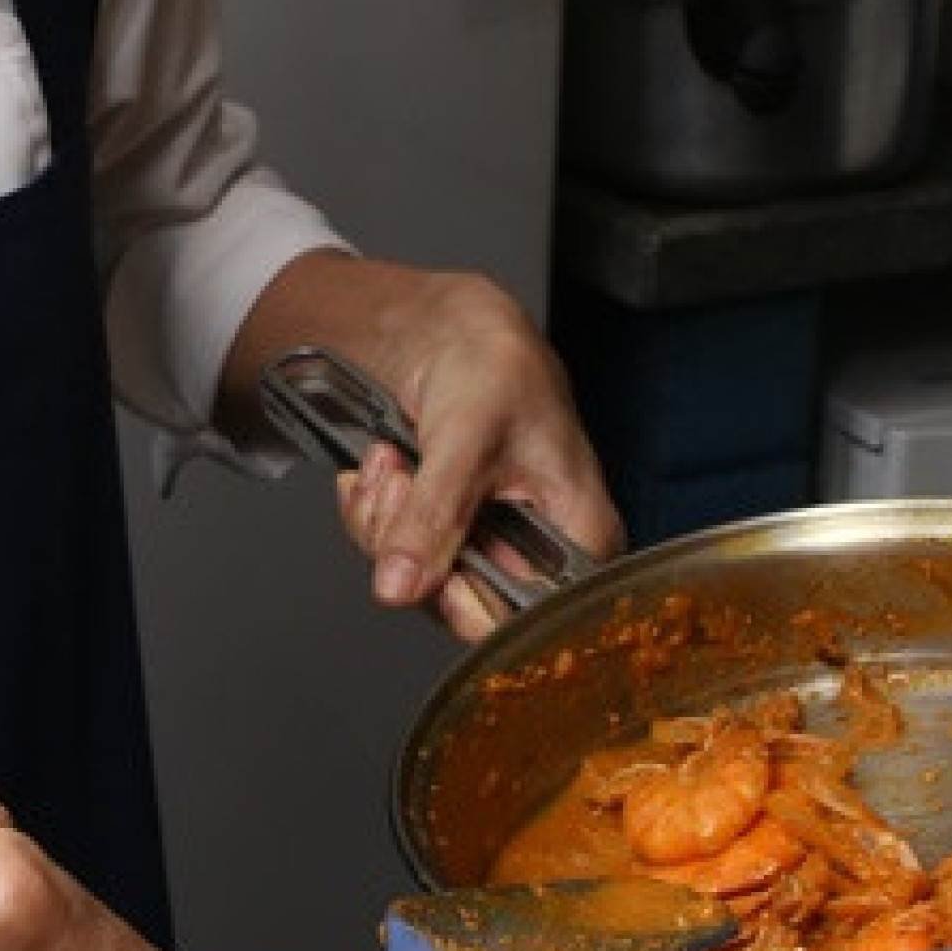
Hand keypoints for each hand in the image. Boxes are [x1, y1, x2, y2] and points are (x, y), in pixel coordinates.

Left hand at [227, 253, 621, 640]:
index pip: (527, 620)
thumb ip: (435, 515)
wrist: (454, 330)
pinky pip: (392, 550)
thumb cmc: (495, 367)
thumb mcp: (466, 438)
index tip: (426, 566)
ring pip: (414, 578)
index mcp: (578, 539)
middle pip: (457, 603)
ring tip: (394, 459)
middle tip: (401, 481)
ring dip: (385, 516)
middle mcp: (535, 554)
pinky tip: (385, 464)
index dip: (465, 601)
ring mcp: (484, 543)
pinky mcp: (444, 531)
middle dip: (410, 541)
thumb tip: (402, 586)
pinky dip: (374, 507)